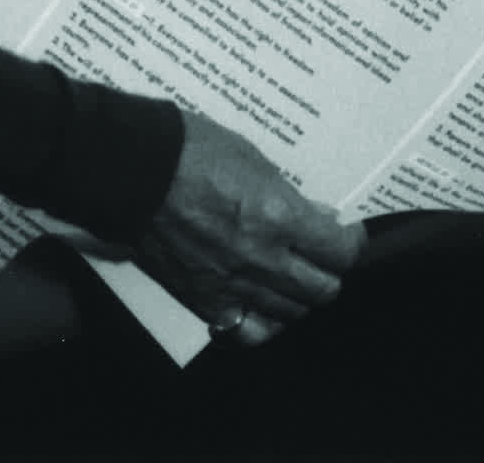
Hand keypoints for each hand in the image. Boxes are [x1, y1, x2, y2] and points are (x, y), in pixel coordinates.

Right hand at [131, 107, 366, 347]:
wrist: (133, 172)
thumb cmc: (191, 151)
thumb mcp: (253, 159)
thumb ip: (288, 196)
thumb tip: (318, 219)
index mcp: (277, 217)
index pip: (339, 251)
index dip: (350, 244)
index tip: (345, 235)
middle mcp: (261, 258)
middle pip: (321, 289)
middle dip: (329, 272)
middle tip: (321, 256)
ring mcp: (233, 285)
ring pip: (290, 313)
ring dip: (298, 297)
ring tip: (292, 278)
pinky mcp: (204, 301)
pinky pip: (248, 331)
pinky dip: (260, 322)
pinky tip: (260, 304)